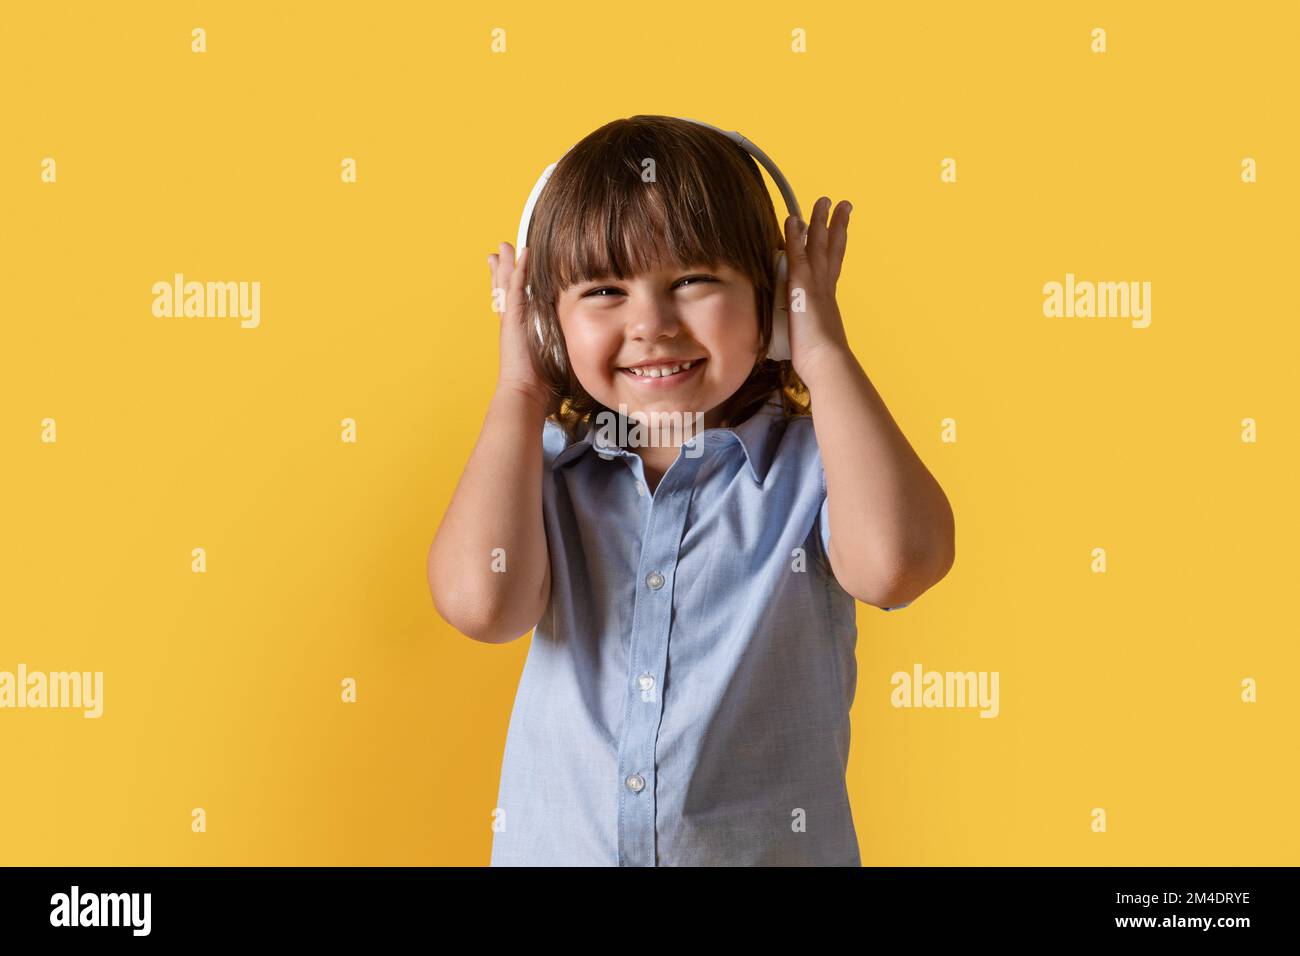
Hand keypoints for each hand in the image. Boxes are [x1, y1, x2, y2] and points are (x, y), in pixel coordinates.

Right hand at [488, 241, 548, 407]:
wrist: (527, 394)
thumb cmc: (542, 386)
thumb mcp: (553, 362)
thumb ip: (561, 352)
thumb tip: (577, 357)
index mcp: (521, 332)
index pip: (516, 303)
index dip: (513, 286)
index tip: (512, 272)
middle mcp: (513, 323)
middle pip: (505, 289)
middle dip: (502, 270)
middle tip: (498, 252)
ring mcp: (512, 319)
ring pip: (507, 284)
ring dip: (507, 263)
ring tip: (504, 246)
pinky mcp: (514, 319)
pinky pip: (516, 288)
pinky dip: (519, 269)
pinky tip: (522, 253)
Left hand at [782, 196, 855, 382]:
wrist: (827, 363)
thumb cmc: (820, 361)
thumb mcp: (814, 341)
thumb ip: (808, 333)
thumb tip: (802, 343)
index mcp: (828, 300)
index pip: (832, 266)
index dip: (837, 247)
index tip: (840, 230)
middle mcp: (826, 288)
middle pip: (833, 248)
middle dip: (837, 225)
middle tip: (842, 204)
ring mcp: (816, 285)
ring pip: (819, 245)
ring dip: (819, 220)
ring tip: (823, 200)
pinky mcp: (802, 287)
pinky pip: (798, 255)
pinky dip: (795, 236)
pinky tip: (793, 220)